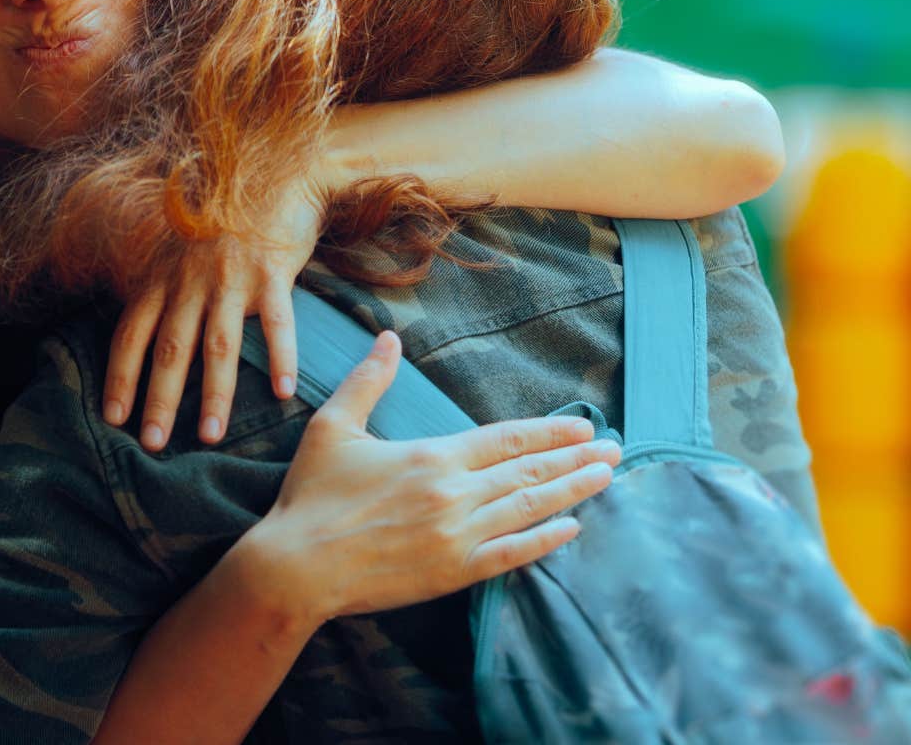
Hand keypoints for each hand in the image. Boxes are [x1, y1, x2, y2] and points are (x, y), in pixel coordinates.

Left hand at [102, 172, 324, 448]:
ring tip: (209, 437)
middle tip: (151, 444)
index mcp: (163, 275)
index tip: (113, 418)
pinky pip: (277, 324)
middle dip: (158, 401)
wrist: (277, 173)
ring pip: (218, 346)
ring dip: (213, 395)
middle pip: (169, 349)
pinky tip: (283, 394)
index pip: (131, 333)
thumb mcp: (183, 248)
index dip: (120, 377)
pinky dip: (280, 359)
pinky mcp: (273, 273)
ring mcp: (231, 277)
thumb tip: (148, 334)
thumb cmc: (228, 219)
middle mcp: (190, 279)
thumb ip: (166, 286)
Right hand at [241, 332, 619, 623]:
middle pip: (529, 471)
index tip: (583, 427)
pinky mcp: (452, 573)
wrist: (295, 568)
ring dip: (572, 492)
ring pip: (529, 508)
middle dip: (576, 459)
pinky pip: (511, 554)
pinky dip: (544, 541)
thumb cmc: (311, 497)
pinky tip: (572, 528)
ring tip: (606, 478)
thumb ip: (367, 382)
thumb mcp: (333, 427)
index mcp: (433, 456)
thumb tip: (388, 338)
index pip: (507, 439)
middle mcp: (455, 494)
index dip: (549, 432)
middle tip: (616, 450)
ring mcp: (458, 536)